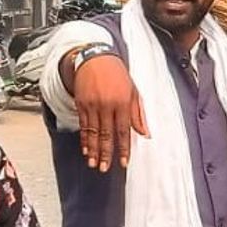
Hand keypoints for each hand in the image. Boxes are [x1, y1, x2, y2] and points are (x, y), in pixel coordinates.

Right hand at [73, 54, 148, 171]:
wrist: (95, 58)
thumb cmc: (118, 75)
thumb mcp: (133, 92)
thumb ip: (138, 114)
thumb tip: (145, 134)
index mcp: (123, 103)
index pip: (124, 131)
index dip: (123, 148)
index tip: (124, 162)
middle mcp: (107, 105)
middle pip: (106, 135)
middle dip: (106, 154)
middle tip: (105, 168)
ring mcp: (92, 105)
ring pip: (93, 133)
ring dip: (93, 150)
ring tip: (93, 163)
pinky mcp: (81, 104)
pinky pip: (83, 125)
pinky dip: (84, 139)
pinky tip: (85, 149)